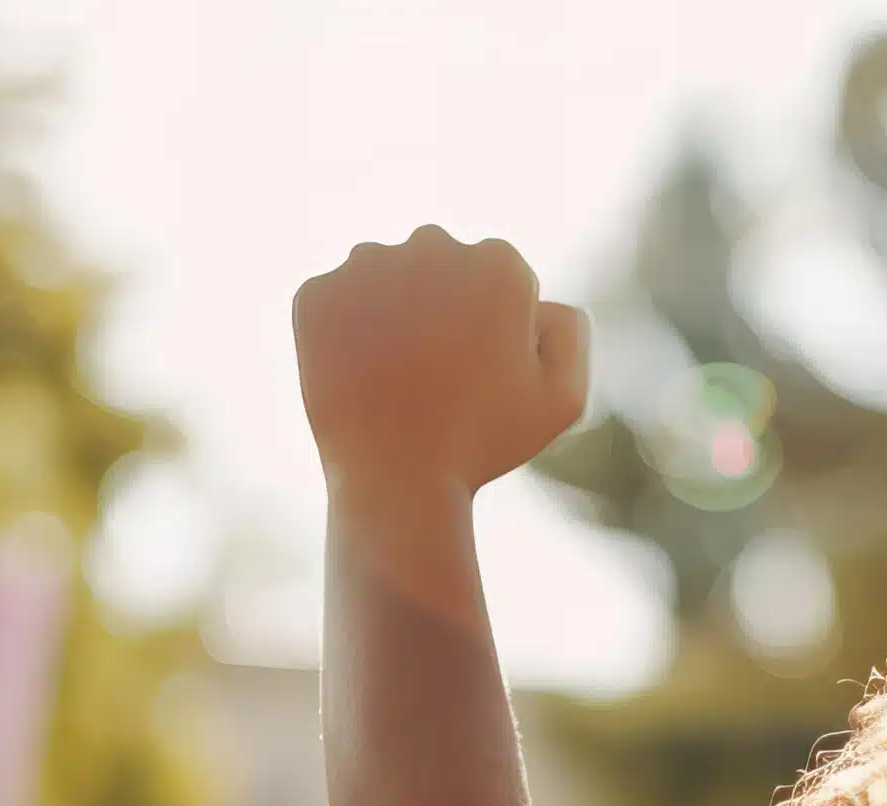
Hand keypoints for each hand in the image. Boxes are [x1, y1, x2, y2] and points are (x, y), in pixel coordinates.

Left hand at [292, 226, 589, 494]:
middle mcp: (431, 244)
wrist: (398, 479)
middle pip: (439, 267)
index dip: (493, 329)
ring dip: (390, 314)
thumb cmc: (486, 444)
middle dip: (441, 307)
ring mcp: (366, 265)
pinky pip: (335, 302)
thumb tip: (541, 299)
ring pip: (384, 279)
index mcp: (497, 262)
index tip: (482, 372)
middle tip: (438, 375)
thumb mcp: (563, 397)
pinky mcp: (316, 293)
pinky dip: (343, 333)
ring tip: (397, 378)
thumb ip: (570, 331)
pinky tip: (361, 376)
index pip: (495, 279)